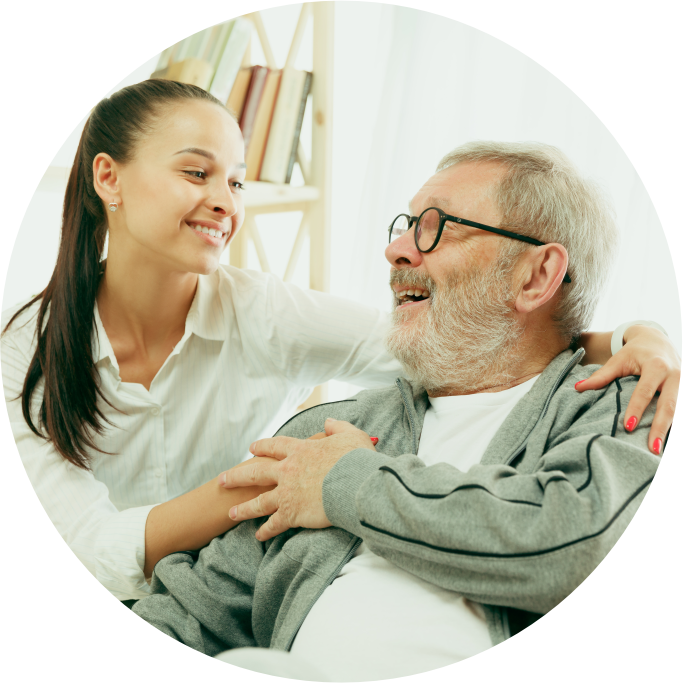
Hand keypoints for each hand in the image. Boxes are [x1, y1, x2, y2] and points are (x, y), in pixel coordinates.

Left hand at [218, 419, 375, 540]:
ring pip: (258, 502)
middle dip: (237, 476)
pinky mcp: (291, 513)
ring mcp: (286, 493)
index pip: (275, 446)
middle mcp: (287, 470)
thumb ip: (338, 428)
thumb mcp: (350, 435)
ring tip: (231, 513)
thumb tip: (329, 422)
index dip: (262, 446)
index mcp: (300, 450)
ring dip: (244, 508)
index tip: (252, 448)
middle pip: (255, 473)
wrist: (355, 484)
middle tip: (222, 480)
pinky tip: (259, 535)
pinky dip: (266, 531)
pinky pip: (274, 524)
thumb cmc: (356, 460)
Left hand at [576, 325, 680, 454]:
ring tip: (659, 450)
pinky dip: (675, 425)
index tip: (628, 427)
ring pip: (679, 410)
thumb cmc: (634, 351)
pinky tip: (668, 441)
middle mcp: (674, 375)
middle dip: (660, 427)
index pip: (645, 391)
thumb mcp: (618, 360)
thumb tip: (578, 388)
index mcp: (656, 366)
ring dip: (671, 430)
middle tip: (652, 448)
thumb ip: (601, 376)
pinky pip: (681, 409)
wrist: (657, 338)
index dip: (637, 409)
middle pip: (669, 405)